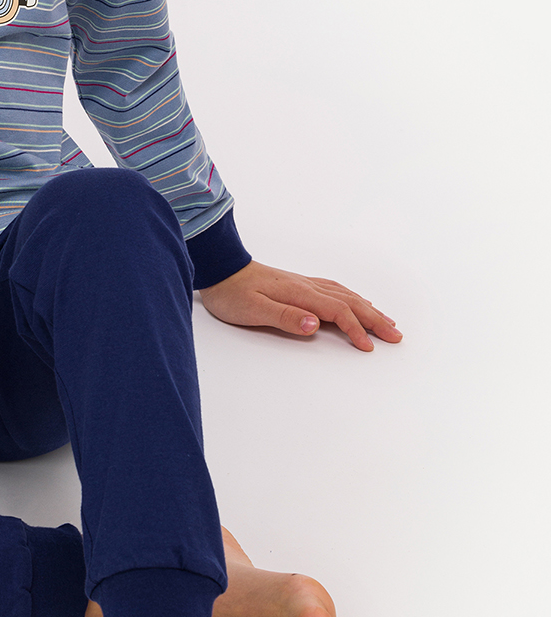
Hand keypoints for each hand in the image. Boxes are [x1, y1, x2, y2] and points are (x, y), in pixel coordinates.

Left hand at [198, 260, 400, 352]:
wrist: (219, 269)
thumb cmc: (232, 293)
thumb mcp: (254, 310)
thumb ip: (285, 317)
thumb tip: (315, 325)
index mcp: (300, 293)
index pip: (337, 312)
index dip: (355, 329)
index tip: (368, 347)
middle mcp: (307, 286)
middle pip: (349, 302)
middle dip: (374, 319)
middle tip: (397, 334)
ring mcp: (304, 284)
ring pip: (345, 295)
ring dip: (368, 308)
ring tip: (386, 320)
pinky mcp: (298, 284)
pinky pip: (334, 290)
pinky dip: (352, 298)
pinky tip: (356, 301)